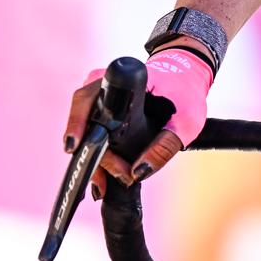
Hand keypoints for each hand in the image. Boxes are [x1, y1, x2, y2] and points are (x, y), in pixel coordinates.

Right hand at [63, 49, 213, 196]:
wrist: (186, 77)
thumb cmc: (186, 96)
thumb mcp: (185, 123)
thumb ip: (164, 148)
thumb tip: (138, 173)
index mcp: (124, 80)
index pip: (90, 99)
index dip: (78, 123)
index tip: (74, 146)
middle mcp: (103, 81)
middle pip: (83, 118)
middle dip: (88, 154)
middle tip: (103, 182)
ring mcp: (98, 91)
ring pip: (83, 126)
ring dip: (89, 156)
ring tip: (102, 183)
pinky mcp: (100, 104)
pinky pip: (88, 128)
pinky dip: (93, 151)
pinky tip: (101, 174)